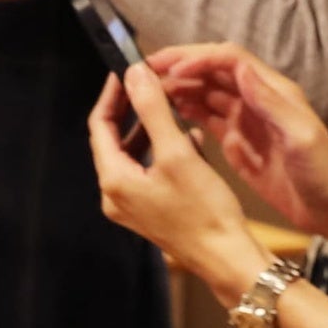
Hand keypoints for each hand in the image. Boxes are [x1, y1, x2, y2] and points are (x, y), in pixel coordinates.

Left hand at [84, 68, 266, 295]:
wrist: (227, 257)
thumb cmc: (204, 210)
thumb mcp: (178, 153)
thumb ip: (153, 111)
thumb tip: (134, 74)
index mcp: (114, 181)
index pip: (100, 126)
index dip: (112, 94)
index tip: (127, 70)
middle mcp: (116, 195)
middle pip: (115, 140)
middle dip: (134, 111)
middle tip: (151, 84)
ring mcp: (133, 205)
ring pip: (136, 154)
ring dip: (153, 129)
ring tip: (174, 107)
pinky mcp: (152, 209)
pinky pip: (151, 170)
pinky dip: (165, 151)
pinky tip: (191, 140)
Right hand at [144, 43, 327, 236]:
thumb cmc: (324, 174)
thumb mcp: (302, 137)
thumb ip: (272, 104)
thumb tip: (242, 71)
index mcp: (274, 91)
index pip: (230, 59)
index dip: (199, 58)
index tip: (172, 68)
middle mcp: (257, 99)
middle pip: (213, 70)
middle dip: (180, 65)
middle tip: (147, 70)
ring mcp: (246, 119)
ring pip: (206, 91)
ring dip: (179, 86)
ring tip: (148, 89)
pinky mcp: (237, 140)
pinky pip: (206, 117)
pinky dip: (186, 109)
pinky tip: (167, 110)